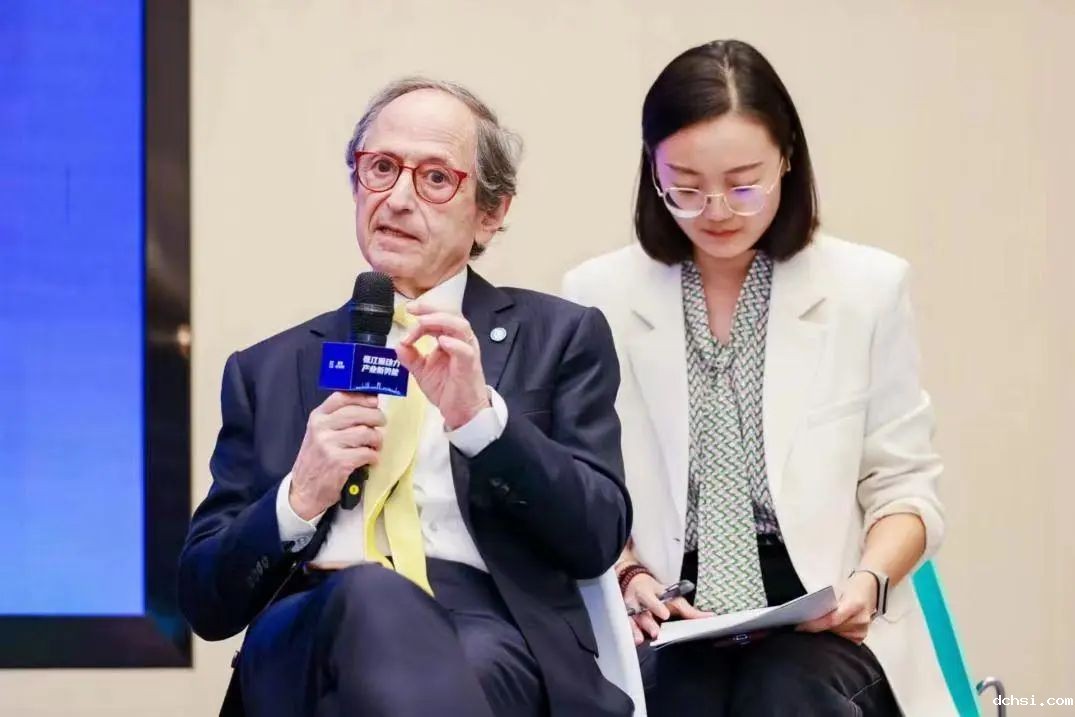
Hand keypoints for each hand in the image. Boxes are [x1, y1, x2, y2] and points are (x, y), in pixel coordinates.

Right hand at [289, 392, 384, 519]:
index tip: (375, 401)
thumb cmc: (317, 459)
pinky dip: (373, 457)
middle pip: (357, 413)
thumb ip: (337, 419)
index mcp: (317, 417)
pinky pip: (366, 453)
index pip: (342, 397)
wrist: (304, 490)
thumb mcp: (319, 433)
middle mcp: (321, 428)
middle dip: (376, 417)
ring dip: (376, 440)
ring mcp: (328, 445)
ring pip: (365, 433)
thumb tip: (369, 404)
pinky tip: (371, 459)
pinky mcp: (338, 462)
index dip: (363, 397)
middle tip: (382, 423)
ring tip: (375, 446)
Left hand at [395, 303, 489, 429]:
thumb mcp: (422, 371)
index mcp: (450, 339)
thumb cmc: (447, 389)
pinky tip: (441, 341)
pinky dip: (454, 344)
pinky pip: (465, 351)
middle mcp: (461, 341)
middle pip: (451, 315)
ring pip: (460, 327)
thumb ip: (410, 357)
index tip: (407, 311)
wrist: (462, 412)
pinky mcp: (470, 366)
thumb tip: (397, 345)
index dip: (423, 312)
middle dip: (431, 309)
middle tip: (413, 310)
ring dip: (440, 321)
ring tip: (421, 322)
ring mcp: (467, 352)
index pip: (439, 317)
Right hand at [622, 571, 710, 645]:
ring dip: (635, 630)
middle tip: (656, 633)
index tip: (664, 614)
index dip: (657, 605)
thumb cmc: (656, 593)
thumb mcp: (672, 598)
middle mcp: (637, 601)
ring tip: (639, 640)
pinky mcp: (623, 618)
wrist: (633, 583)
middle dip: (647, 622)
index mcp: (649, 592)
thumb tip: (711, 617)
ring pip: (630, 619)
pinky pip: (624, 626)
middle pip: (641, 611)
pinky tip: (632, 641)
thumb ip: (689, 610)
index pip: (651, 598)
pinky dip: (628, 633)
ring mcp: (628, 610)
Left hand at [796, 572, 877, 643]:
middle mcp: (860, 619)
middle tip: (800, 628)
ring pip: (836, 636)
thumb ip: (826, 602)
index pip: (831, 619)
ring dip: (823, 633)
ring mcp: (862, 630)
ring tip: (810, 630)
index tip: (800, 627)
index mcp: (855, 604)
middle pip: (833, 630)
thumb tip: (808, 613)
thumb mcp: (838, 589)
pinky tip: (824, 632)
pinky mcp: (861, 637)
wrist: (870, 588)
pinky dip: (832, 636)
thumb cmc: (851, 587)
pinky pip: (842, 640)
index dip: (815, 625)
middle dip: (816, 629)